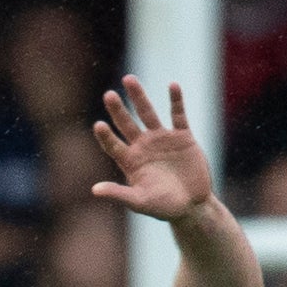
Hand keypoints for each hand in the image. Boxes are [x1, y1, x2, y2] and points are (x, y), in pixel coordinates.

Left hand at [92, 77, 218, 222]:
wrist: (192, 205)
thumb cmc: (163, 207)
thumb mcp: (139, 202)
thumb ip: (119, 194)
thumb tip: (94, 190)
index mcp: (130, 161)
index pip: (113, 145)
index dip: (106, 136)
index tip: (98, 125)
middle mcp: (143, 146)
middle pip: (127, 123)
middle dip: (118, 109)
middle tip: (108, 94)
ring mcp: (162, 139)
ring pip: (148, 113)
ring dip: (139, 97)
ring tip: (129, 79)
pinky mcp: (183, 136)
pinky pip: (178, 115)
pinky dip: (176, 100)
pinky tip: (172, 85)